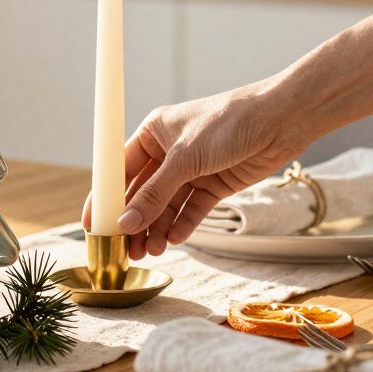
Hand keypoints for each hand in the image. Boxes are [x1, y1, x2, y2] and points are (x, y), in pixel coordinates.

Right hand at [82, 80, 309, 259]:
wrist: (280, 120)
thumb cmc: (228, 122)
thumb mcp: (184, 158)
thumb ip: (155, 194)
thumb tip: (126, 223)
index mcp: (153, 133)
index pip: (119, 170)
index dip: (105, 198)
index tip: (92, 225)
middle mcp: (169, 152)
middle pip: (143, 193)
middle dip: (134, 221)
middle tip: (125, 250)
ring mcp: (192, 169)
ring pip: (166, 205)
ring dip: (157, 228)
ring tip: (151, 251)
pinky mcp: (214, 184)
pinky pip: (191, 209)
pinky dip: (182, 224)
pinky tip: (174, 240)